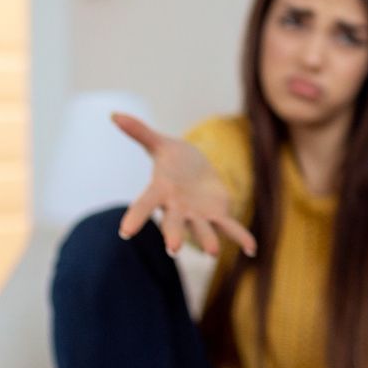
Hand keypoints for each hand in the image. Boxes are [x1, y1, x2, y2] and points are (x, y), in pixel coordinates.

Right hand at [112, 113, 257, 256]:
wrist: (195, 170)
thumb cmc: (172, 158)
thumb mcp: (159, 143)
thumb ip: (140, 132)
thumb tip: (115, 114)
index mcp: (161, 191)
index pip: (145, 204)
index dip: (135, 217)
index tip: (124, 232)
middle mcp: (177, 209)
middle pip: (174, 224)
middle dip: (173, 235)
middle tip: (172, 249)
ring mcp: (198, 216)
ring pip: (202, 230)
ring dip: (207, 241)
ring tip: (213, 253)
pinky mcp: (218, 215)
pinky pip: (230, 228)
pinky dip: (241, 238)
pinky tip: (252, 249)